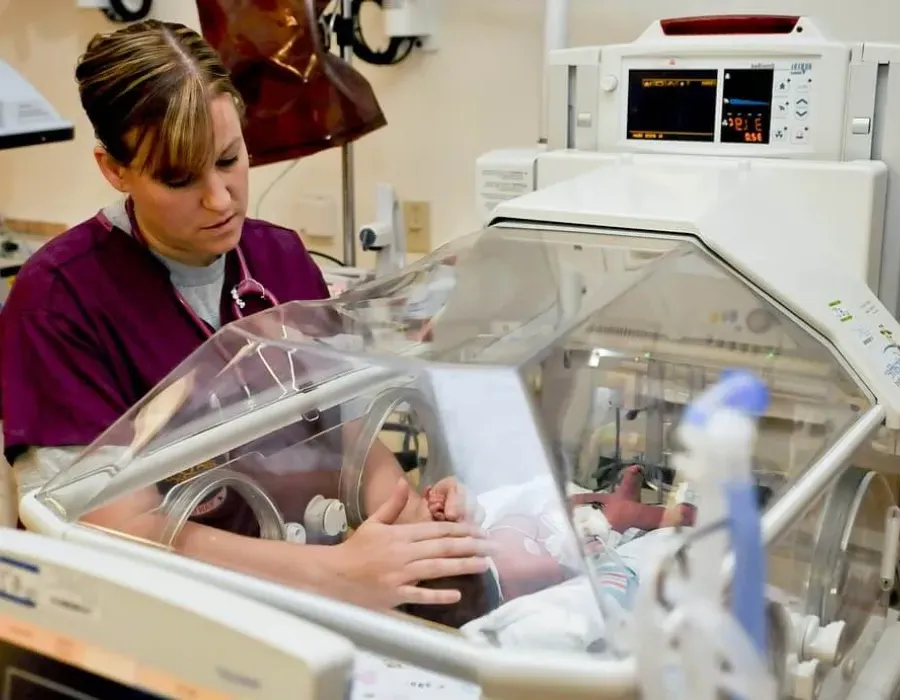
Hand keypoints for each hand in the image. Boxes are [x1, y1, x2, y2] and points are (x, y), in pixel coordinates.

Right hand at [332, 479, 491, 609]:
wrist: (333, 575)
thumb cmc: (356, 549)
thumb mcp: (373, 523)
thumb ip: (392, 504)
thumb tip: (403, 482)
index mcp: (400, 534)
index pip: (437, 530)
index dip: (461, 529)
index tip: (481, 530)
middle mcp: (404, 553)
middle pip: (443, 547)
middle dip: (471, 546)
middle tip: (493, 547)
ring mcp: (400, 575)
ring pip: (437, 568)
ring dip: (463, 566)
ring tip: (484, 564)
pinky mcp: (395, 595)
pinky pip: (419, 595)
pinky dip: (438, 595)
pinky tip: (457, 594)